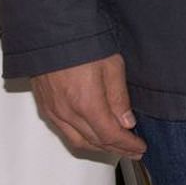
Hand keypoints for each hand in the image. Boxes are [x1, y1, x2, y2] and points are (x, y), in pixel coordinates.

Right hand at [31, 54, 145, 158]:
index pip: (110, 135)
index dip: (127, 144)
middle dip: (116, 150)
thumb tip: (127, 123)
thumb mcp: (112, 65)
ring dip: (98, 148)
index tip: (140, 147)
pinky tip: (93, 137)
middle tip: (133, 151)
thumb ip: (119, 97)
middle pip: (94, 142)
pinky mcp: (45, 107)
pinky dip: (82, 139)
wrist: (50, 33)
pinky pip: (64, 132)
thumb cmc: (82, 43)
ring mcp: (53, 111)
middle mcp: (67, 113)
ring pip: (77, 141)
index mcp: (86, 103)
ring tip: (116, 148)